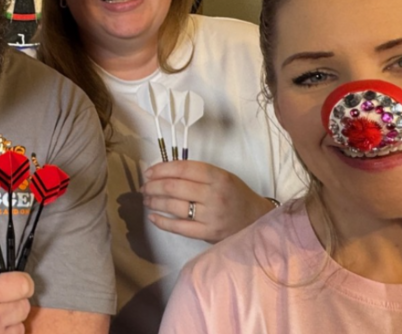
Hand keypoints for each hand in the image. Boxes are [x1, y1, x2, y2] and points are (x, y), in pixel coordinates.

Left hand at [142, 160, 273, 242]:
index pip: (183, 169)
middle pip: (174, 187)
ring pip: (174, 206)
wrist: (256, 220)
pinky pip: (179, 227)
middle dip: (153, 186)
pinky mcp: (207, 233)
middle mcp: (214, 195)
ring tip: (147, 199)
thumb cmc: (236, 195)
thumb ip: (198, 173)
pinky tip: (153, 217)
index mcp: (218, 177)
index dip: (161, 169)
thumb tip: (164, 171)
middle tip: (145, 187)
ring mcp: (211, 215)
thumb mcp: (223, 177)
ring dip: (155, 202)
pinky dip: (162, 222)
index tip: (149, 172)